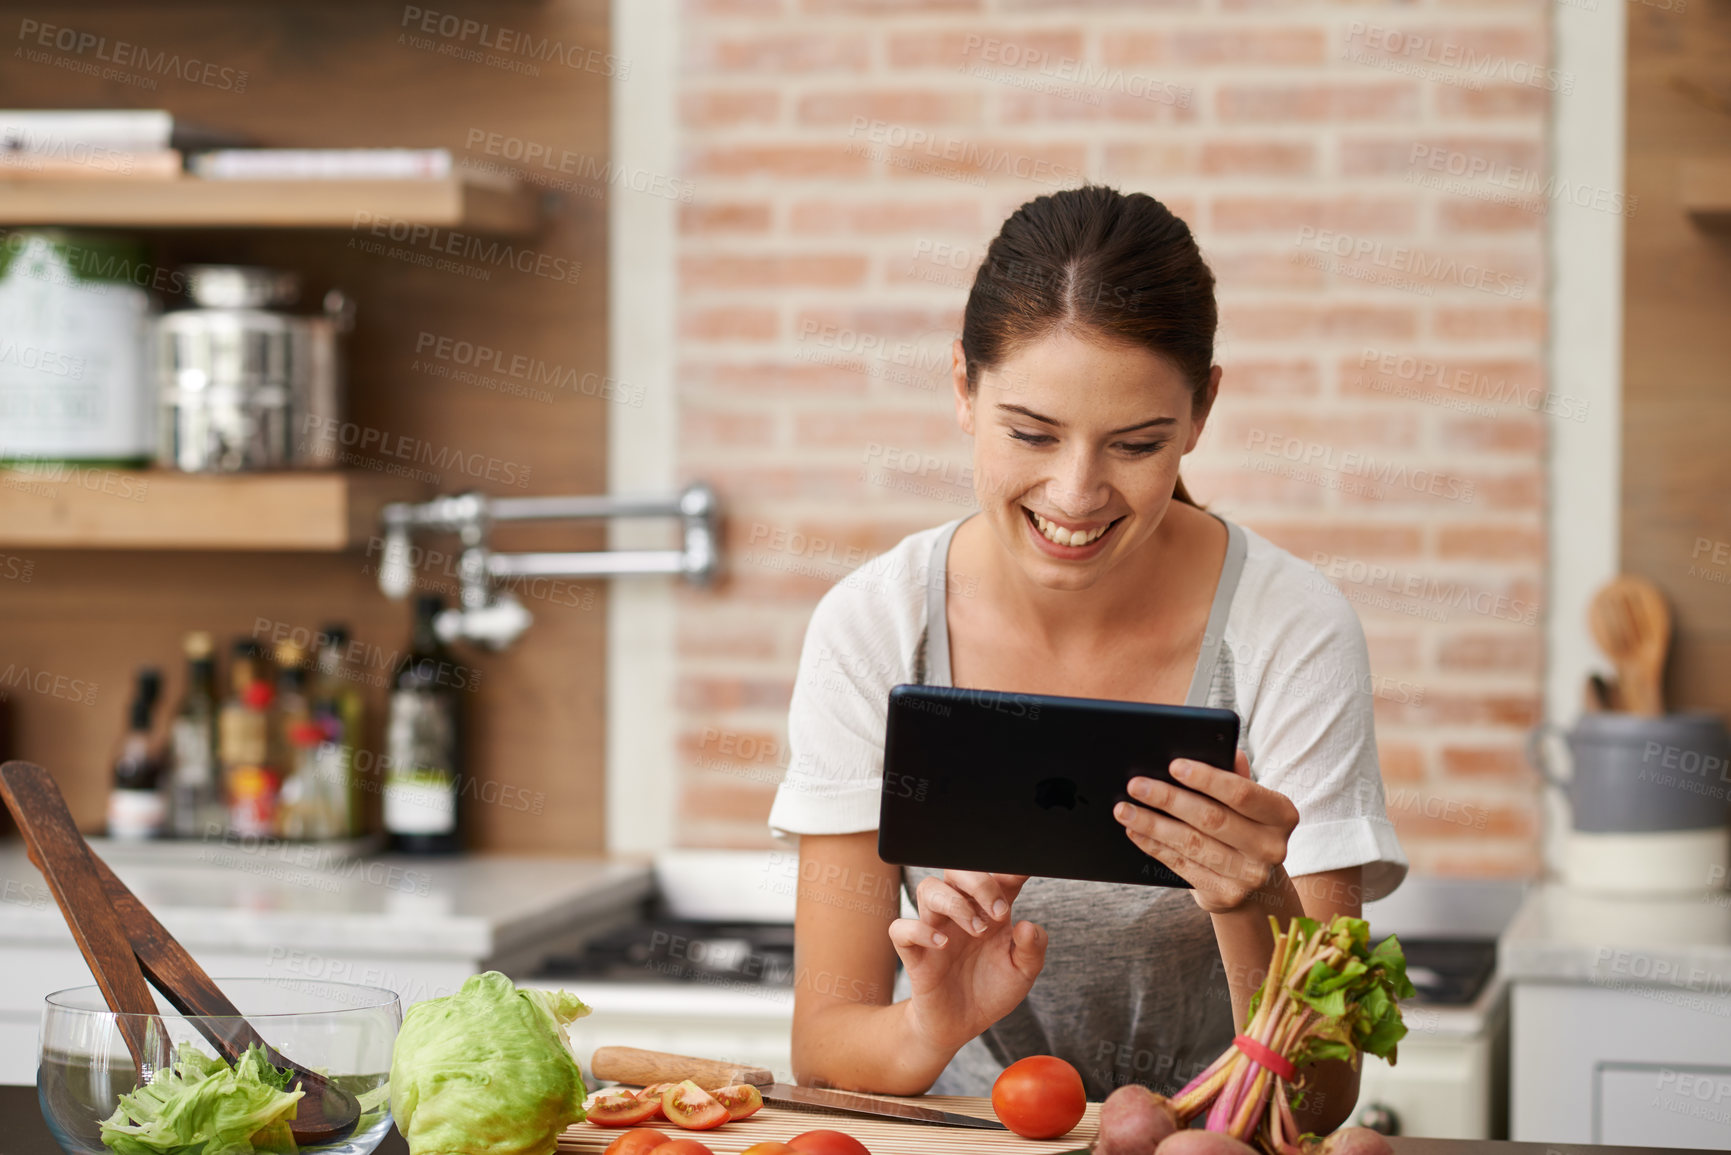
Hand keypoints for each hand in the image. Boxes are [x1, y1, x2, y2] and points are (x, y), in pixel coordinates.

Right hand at [888, 870, 1046, 1056]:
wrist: (962, 1025)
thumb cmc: (991, 989)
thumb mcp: (1022, 973)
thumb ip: (1032, 949)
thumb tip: (1027, 926)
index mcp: (988, 910)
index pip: (996, 875)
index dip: (1009, 868)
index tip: (1023, 874)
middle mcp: (960, 913)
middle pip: (956, 871)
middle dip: (980, 883)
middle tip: (999, 912)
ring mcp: (935, 929)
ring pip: (928, 889)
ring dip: (954, 903)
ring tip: (976, 930)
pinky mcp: (915, 953)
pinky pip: (902, 929)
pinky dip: (919, 931)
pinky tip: (942, 945)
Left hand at [1114, 749, 1299, 914]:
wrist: (1253, 884)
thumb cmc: (1245, 828)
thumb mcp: (1249, 802)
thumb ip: (1235, 774)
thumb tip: (1223, 747)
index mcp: (1282, 815)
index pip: (1241, 792)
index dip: (1206, 779)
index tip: (1173, 765)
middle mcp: (1271, 848)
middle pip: (1211, 819)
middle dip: (1168, 799)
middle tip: (1136, 785)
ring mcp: (1249, 876)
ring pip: (1191, 844)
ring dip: (1152, 824)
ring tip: (1125, 809)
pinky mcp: (1226, 895)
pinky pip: (1181, 866)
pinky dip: (1154, 846)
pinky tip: (1135, 831)